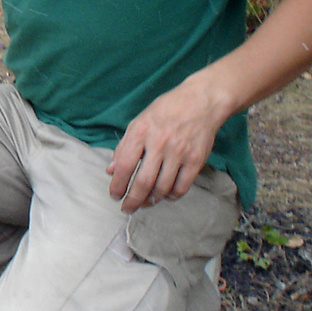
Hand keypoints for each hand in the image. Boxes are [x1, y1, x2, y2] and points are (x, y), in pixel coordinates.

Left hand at [106, 77, 229, 212]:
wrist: (201, 101)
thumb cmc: (165, 110)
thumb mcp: (139, 122)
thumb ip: (124, 147)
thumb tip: (111, 171)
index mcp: (141, 132)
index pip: (125, 165)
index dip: (118, 185)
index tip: (115, 196)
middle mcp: (159, 143)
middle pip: (143, 182)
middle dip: (133, 200)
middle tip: (128, 208)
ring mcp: (179, 152)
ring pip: (163, 188)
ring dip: (152, 200)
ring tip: (146, 202)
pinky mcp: (196, 160)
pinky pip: (182, 186)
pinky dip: (172, 196)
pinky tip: (165, 195)